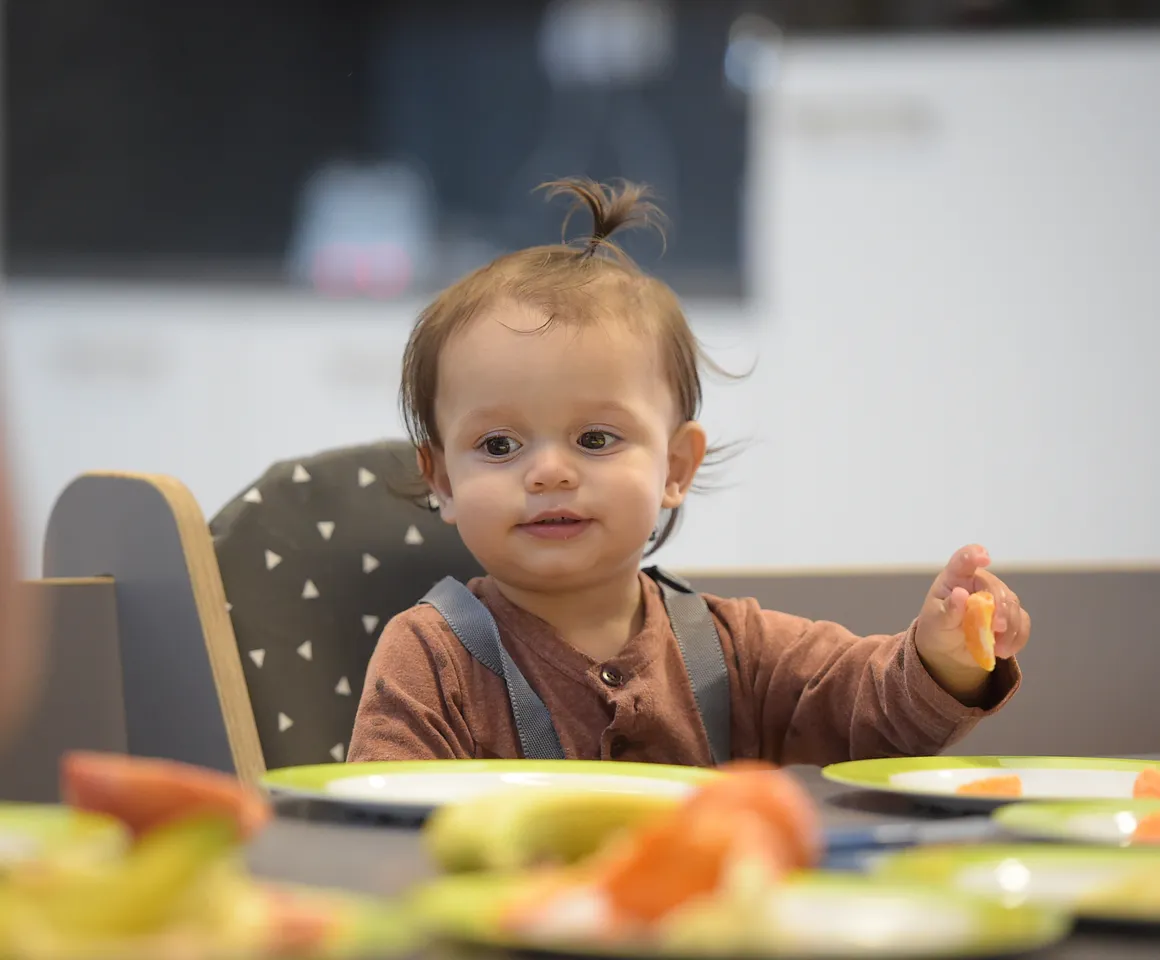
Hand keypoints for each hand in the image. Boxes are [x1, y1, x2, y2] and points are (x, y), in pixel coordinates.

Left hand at [915, 545, 1030, 704]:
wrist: (948, 650)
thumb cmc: (937, 627)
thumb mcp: (935, 622)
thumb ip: (948, 610)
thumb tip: (960, 594)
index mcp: (956, 578)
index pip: (964, 560)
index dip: (973, 556)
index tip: (983, 558)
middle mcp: (979, 583)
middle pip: (997, 588)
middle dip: (1000, 608)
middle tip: (996, 628)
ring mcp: (997, 598)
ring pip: (1013, 605)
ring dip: (1009, 628)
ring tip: (996, 648)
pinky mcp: (1009, 616)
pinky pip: (1022, 623)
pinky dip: (1017, 638)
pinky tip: (1004, 651)